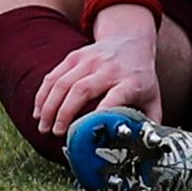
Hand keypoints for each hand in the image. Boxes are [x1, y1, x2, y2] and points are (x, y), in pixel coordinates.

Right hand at [33, 4, 165, 140]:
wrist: (131, 41)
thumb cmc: (141, 78)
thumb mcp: (153, 99)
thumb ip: (150, 125)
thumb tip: (145, 149)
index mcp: (131, 82)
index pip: (115, 98)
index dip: (100, 114)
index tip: (86, 133)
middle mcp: (109, 69)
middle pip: (82, 90)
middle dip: (65, 114)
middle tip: (56, 133)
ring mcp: (90, 60)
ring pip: (63, 83)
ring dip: (49, 106)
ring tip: (43, 127)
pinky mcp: (75, 56)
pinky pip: (54, 75)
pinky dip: (43, 95)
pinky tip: (38, 111)